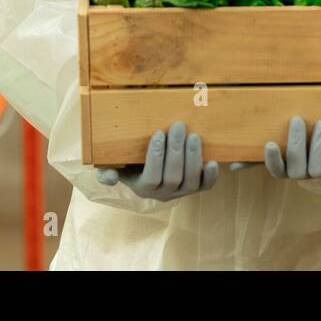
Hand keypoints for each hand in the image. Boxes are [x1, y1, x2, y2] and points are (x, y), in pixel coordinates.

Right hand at [95, 121, 218, 200]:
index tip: (158, 133)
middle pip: (173, 177)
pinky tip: (213, 162)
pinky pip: (205, 186)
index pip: (151, 177)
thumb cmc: (130, 164)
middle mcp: (164, 194)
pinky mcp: (196, 188)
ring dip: (193, 158)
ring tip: (193, 136)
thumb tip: (108, 177)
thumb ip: (107, 172)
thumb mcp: (115, 167)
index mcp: (144, 188)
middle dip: (176, 151)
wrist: (148, 171)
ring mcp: (181, 192)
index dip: (156, 156)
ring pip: (190, 181)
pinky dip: (210, 176)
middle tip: (178, 126)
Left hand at [228, 117, 320, 177]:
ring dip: (272, 160)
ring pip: (278, 171)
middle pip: (298, 170)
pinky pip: (255, 164)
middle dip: (298, 145)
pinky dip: (245, 164)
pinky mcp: (270, 155)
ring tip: (270, 143)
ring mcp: (286, 163)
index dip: (320, 148)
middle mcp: (304, 169)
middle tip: (299, 119)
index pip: (320, 167)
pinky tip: (234, 165)